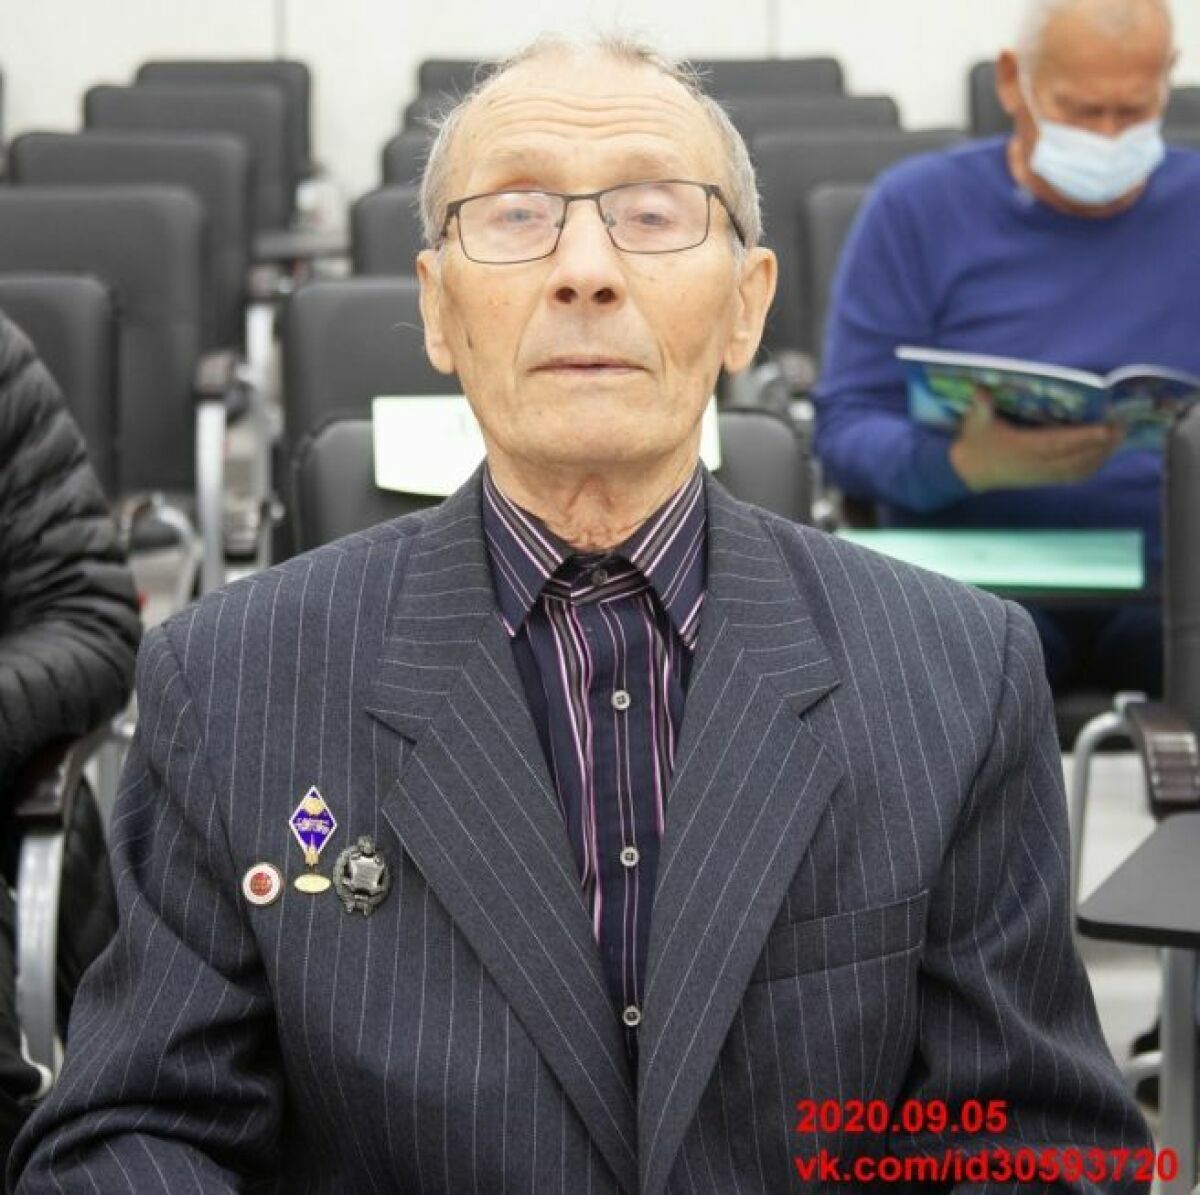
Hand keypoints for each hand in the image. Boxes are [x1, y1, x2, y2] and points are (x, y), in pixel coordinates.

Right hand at [947, 395, 1123, 490]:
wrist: (967, 472)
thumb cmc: (975, 442)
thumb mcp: (975, 422)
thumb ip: (980, 406)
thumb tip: (981, 389)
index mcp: (1021, 449)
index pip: (1058, 443)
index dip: (1084, 437)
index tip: (1106, 427)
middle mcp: (1035, 464)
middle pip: (1076, 456)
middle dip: (1102, 443)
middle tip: (1123, 425)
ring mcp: (1041, 474)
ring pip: (1078, 468)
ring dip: (1101, 454)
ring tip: (1119, 437)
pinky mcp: (1044, 479)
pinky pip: (1073, 476)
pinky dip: (1092, 466)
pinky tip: (1104, 454)